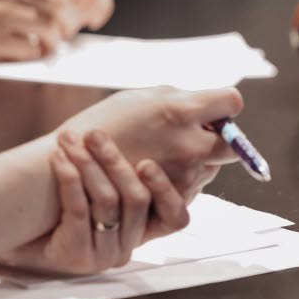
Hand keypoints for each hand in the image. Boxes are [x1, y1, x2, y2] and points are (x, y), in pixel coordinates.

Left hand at [0, 133, 186, 273]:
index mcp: (142, 232)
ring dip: (87, 164)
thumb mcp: (98, 189)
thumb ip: (119, 170)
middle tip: (95, 135)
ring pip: (107, 202)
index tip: (145, 163)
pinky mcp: (76, 258)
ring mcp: (103, 256)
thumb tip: (135, 123)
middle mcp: (127, 247)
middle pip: (136, 199)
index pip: (175, 219)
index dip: (166, 191)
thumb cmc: (60, 209)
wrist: (17, 238)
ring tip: (70, 141)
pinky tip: (59, 160)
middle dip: (114, 161)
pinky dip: (70, 179)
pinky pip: (80, 211)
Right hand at [58, 86, 242, 204]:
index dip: (224, 104)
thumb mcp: (138, 98)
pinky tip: (156, 172)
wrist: (67, 171)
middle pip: (232, 143)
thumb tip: (210, 102)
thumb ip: (179, 98)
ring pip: (213, 167)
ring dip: (199, 160)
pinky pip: (195, 187)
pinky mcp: (176, 200)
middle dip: (218, 137)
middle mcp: (190, 146)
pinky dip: (182, 180)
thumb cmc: (100, 126)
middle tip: (197, 133)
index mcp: (179, 111)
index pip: (231, 102)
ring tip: (163, 154)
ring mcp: (185, 176)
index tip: (213, 108)